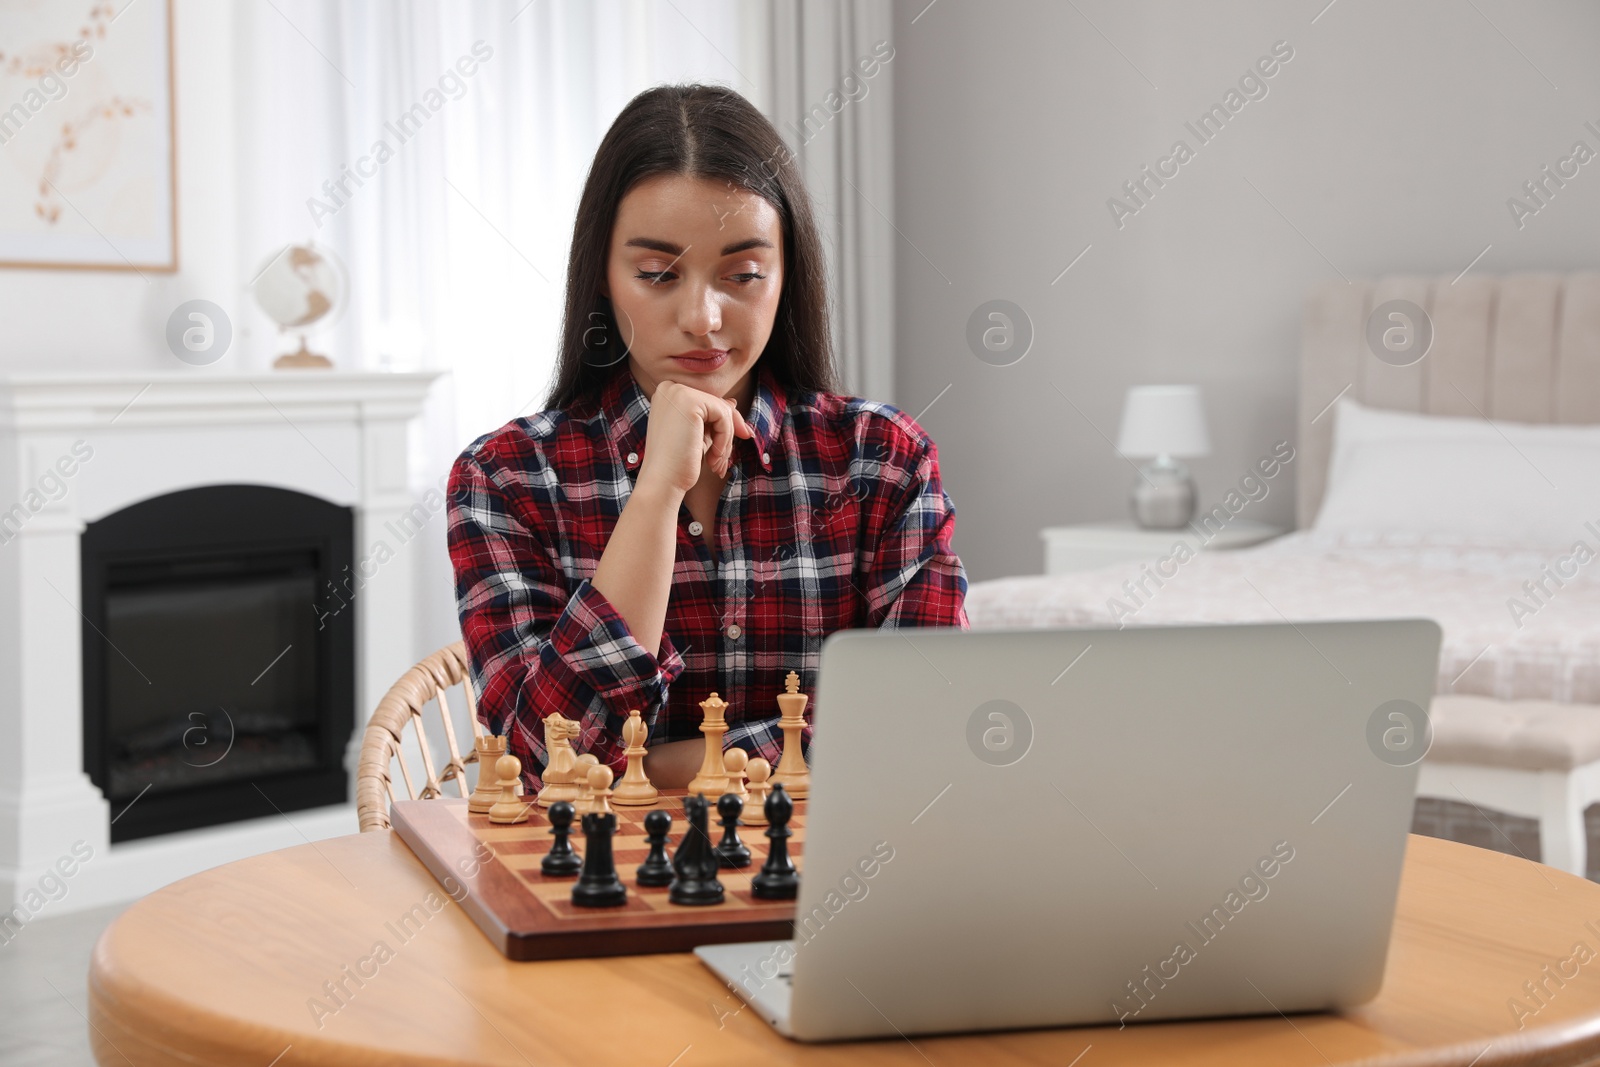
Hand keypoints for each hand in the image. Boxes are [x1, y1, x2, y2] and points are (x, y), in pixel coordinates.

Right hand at [636, 379, 753, 492]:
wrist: (661, 482)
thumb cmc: (677, 464)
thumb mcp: (697, 435)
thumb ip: (711, 417)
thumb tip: (732, 402)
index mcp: (668, 395)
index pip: (707, 403)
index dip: (721, 425)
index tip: (725, 450)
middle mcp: (670, 388)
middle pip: (717, 404)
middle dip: (727, 433)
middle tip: (724, 461)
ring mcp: (678, 392)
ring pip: (723, 410)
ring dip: (726, 440)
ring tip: (716, 463)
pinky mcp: (689, 401)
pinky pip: (723, 415)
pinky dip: (725, 439)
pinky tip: (713, 457)